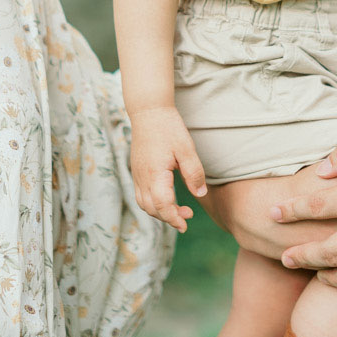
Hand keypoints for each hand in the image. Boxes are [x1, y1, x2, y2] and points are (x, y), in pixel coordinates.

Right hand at [129, 106, 207, 230]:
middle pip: (152, 209)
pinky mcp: (137, 170)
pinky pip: (141, 194)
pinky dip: (153, 202)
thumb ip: (193, 173)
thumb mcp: (186, 149)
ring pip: (144, 203)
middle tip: (187, 216)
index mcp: (155, 174)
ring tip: (178, 209)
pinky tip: (166, 197)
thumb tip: (200, 194)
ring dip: (160, 211)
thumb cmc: (168, 128)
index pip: (162, 206)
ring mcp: (137, 174)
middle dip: (169, 217)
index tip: (185, 225)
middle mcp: (142, 177)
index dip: (174, 218)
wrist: (148, 111)